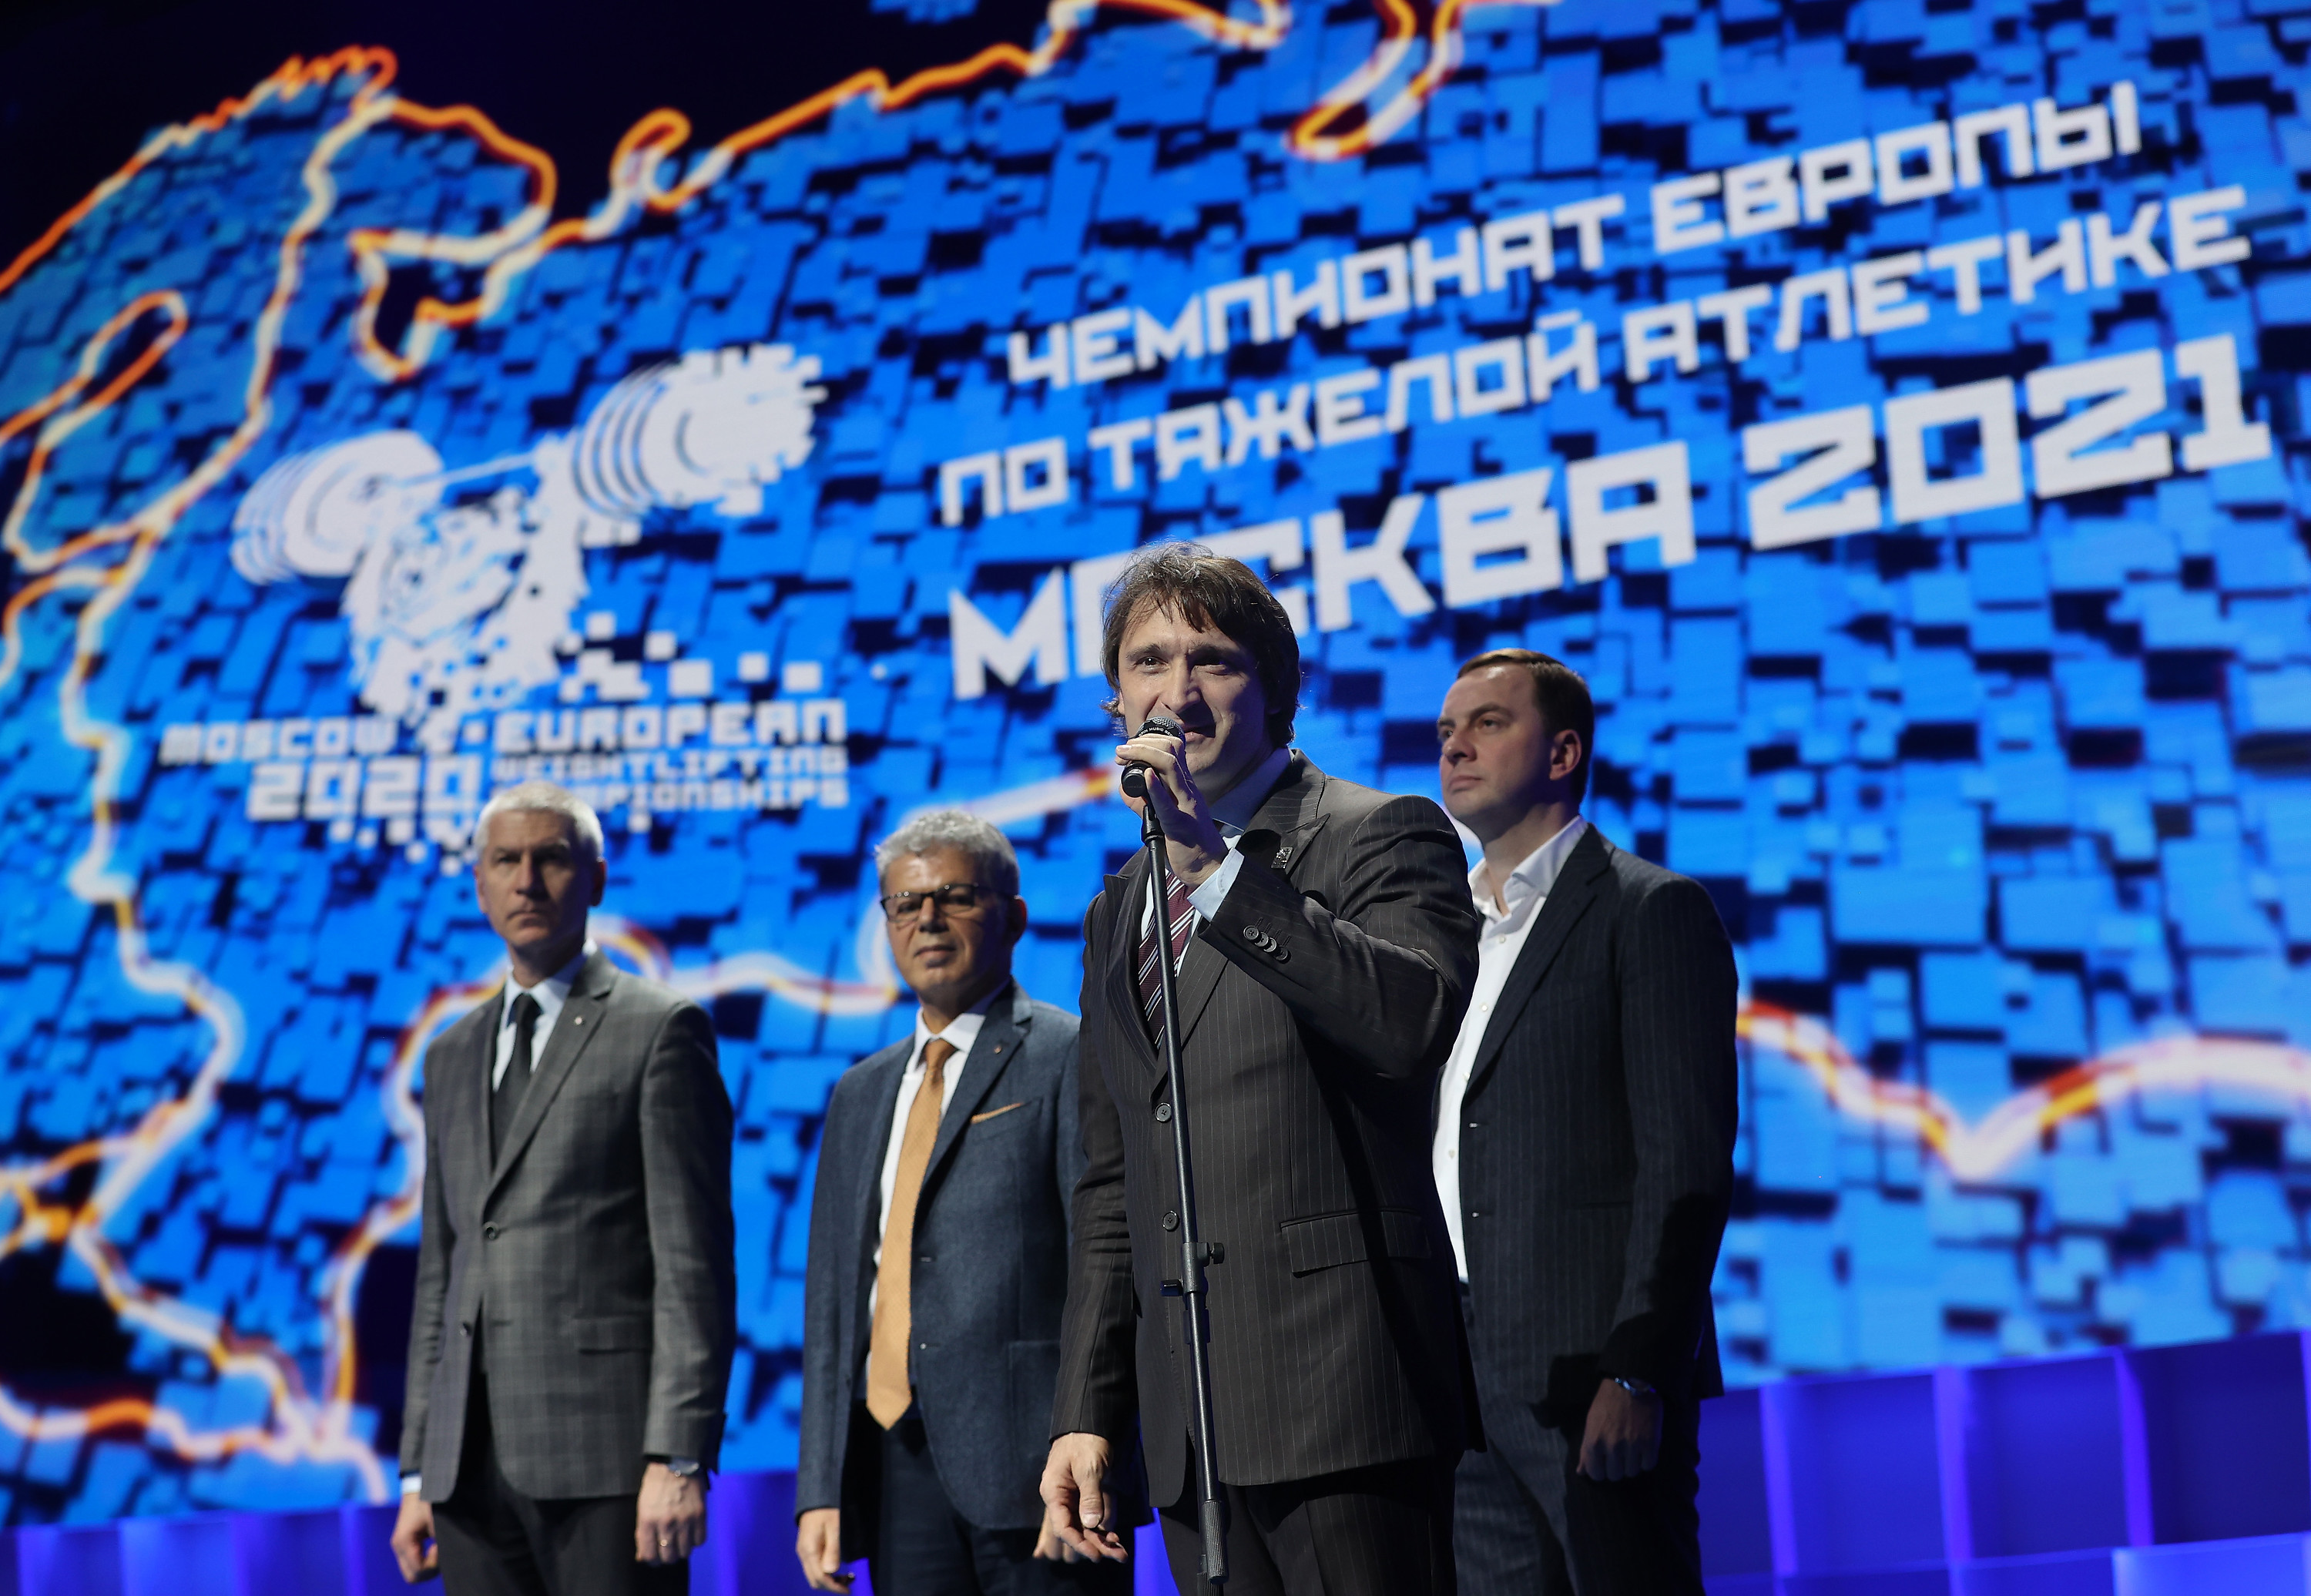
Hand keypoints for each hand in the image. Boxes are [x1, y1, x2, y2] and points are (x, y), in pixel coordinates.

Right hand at [390, 1494, 438, 1582]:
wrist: (423, 1481)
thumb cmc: (431, 1497)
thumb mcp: (438, 1521)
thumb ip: (440, 1544)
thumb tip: (446, 1560)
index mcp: (403, 1541)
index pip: (418, 1570)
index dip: (434, 1563)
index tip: (440, 1546)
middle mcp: (398, 1546)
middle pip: (412, 1576)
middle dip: (430, 1569)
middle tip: (441, 1551)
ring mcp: (400, 1545)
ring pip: (413, 1570)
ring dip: (428, 1565)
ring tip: (439, 1547)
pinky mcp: (406, 1542)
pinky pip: (415, 1561)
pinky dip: (426, 1560)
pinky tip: (436, 1546)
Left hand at [635, 1461, 706, 1563]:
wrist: (676, 1462)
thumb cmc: (656, 1484)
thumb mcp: (642, 1507)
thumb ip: (642, 1533)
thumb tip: (642, 1556)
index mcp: (648, 1521)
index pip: (649, 1554)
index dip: (651, 1559)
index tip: (654, 1557)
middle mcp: (666, 1523)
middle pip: (668, 1556)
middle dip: (667, 1557)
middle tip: (668, 1550)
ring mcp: (685, 1520)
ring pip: (685, 1552)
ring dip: (682, 1550)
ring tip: (680, 1542)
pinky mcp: (700, 1515)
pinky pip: (700, 1540)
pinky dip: (695, 1541)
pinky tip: (691, 1534)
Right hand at [795, 1507, 852, 1590]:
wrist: (815, 1499)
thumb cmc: (827, 1511)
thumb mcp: (835, 1527)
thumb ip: (833, 1550)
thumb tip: (832, 1572)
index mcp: (809, 1550)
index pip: (820, 1577)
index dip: (834, 1587)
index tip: (848, 1589)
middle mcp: (803, 1555)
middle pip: (814, 1581)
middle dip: (831, 1586)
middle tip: (848, 1582)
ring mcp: (803, 1553)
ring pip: (813, 1576)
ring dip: (828, 1581)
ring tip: (845, 1576)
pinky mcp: (806, 1550)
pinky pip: (813, 1569)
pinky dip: (824, 1574)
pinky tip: (836, 1569)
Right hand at [1041, 1432, 1129, 1561]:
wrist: (1092, 1421)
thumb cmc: (1086, 1440)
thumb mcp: (1088, 1467)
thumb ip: (1090, 1496)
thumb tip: (1092, 1525)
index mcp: (1054, 1492)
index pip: (1063, 1527)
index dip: (1079, 1544)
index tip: (1096, 1555)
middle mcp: (1062, 1498)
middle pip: (1077, 1530)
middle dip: (1097, 1545)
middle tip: (1119, 1557)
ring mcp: (1075, 1497)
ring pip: (1087, 1525)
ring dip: (1104, 1539)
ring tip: (1122, 1553)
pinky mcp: (1088, 1494)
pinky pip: (1096, 1515)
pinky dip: (1106, 1526)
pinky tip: (1117, 1538)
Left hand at [1115, 722, 1226, 887]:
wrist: (1208, 868)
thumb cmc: (1187, 842)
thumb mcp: (1164, 815)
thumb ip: (1145, 801)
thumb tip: (1123, 786)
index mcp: (1184, 786)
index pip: (1173, 749)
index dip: (1148, 742)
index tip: (1127, 748)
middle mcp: (1187, 790)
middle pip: (1171, 751)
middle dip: (1142, 744)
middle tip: (1120, 750)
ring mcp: (1186, 805)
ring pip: (1171, 767)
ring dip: (1144, 755)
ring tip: (1123, 755)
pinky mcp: (1180, 825)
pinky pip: (1167, 803)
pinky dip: (1155, 787)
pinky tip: (1145, 776)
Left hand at [1578, 1379, 1662, 1481]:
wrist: (1631, 1381)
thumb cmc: (1607, 1402)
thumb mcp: (1591, 1423)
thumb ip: (1585, 1449)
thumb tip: (1581, 1472)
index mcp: (1594, 1442)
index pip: (1596, 1474)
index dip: (1600, 1470)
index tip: (1605, 1462)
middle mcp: (1612, 1447)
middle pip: (1615, 1476)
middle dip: (1617, 1467)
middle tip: (1620, 1453)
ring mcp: (1633, 1446)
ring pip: (1632, 1472)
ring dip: (1632, 1463)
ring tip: (1632, 1448)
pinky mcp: (1651, 1443)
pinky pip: (1648, 1466)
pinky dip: (1646, 1460)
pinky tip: (1643, 1447)